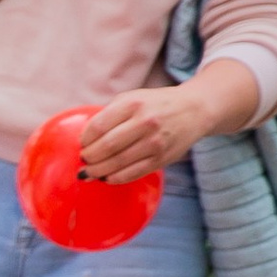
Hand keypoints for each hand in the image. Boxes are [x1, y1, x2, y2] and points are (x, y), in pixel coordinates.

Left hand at [77, 87, 216, 184]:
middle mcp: (145, 122)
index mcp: (133, 104)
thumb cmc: (156, 104)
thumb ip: (110, 114)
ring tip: (89, 172)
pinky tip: (106, 177)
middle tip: (84, 160)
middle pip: (106, 147)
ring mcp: (155, 142)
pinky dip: (115, 178)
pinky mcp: (162, 158)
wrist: (194, 110)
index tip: (82, 143)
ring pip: (118, 163)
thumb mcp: (133, 98)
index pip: (98, 126)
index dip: (85, 139)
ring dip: (98, 171)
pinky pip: (133, 173)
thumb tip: (85, 138)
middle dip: (89, 157)